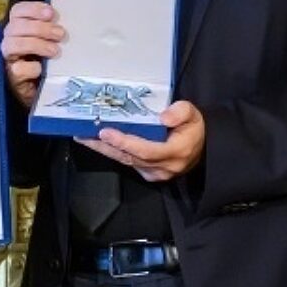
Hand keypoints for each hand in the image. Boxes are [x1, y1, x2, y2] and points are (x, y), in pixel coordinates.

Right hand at [0, 1, 63, 108]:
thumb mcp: (49, 44)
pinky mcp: (12, 79)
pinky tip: (41, 69)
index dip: (33, 9)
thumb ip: (52, 31)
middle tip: (59, 34)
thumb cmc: (46, 64)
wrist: (42, 93)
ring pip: (12, 44)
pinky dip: (31, 67)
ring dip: (36, 44)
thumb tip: (66, 21)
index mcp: (19, 30)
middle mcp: (10, 42)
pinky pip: (17, 69)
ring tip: (54, 50)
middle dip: (39, 28)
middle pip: (15, 26)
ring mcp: (9, 60)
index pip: (17, 12)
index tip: (50, 13)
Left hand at [76, 100, 204, 181]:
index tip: (105, 132)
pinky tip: (99, 143)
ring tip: (84, 137)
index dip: (124, 142)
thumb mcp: (193, 114)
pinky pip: (128, 163)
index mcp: (175, 152)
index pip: (145, 150)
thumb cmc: (194, 128)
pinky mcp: (149, 175)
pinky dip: (113, 153)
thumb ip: (180, 112)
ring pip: (125, 161)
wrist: (202, 148)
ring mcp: (156, 174)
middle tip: (84, 134)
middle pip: (129, 158)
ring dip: (104, 149)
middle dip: (105, 146)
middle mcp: (163, 167)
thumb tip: (163, 116)